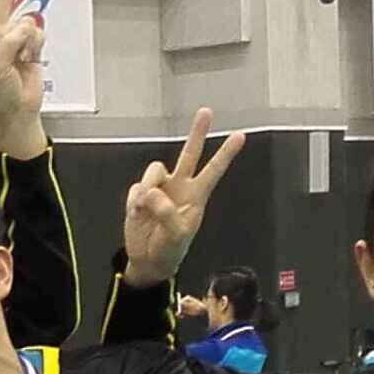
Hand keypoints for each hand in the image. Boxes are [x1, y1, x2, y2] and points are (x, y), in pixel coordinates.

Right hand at [121, 110, 245, 285]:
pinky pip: (135, 189)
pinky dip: (133, 201)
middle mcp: (180, 187)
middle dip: (197, 132)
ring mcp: (159, 189)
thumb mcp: (175, 235)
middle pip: (190, 153)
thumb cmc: (169, 249)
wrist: (147, 261)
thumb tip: (150, 193)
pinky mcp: (140, 195)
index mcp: (196, 196)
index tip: (240, 136)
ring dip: (147, 188)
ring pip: (154, 170)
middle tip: (206, 112)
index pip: (213, 170)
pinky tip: (137, 213)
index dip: (226, 154)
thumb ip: (166, 211)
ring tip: (144, 208)